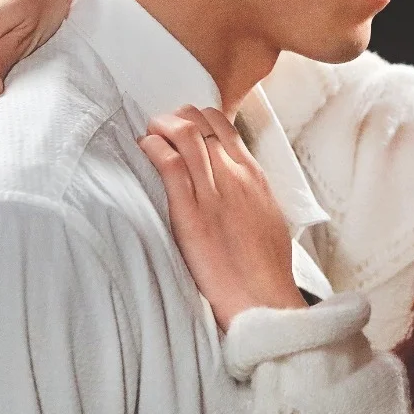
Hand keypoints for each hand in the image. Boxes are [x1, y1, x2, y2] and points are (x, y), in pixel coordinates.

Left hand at [139, 106, 307, 331]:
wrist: (262, 296)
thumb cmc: (266, 266)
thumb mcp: (268, 216)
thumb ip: (250, 192)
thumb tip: (234, 186)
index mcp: (254, 176)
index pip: (224, 126)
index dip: (198, 117)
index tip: (184, 126)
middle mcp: (234, 176)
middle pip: (201, 123)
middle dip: (176, 117)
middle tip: (161, 128)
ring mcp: (213, 192)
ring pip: (185, 134)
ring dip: (161, 126)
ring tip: (149, 134)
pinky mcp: (191, 214)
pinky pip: (170, 165)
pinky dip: (153, 148)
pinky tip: (144, 149)